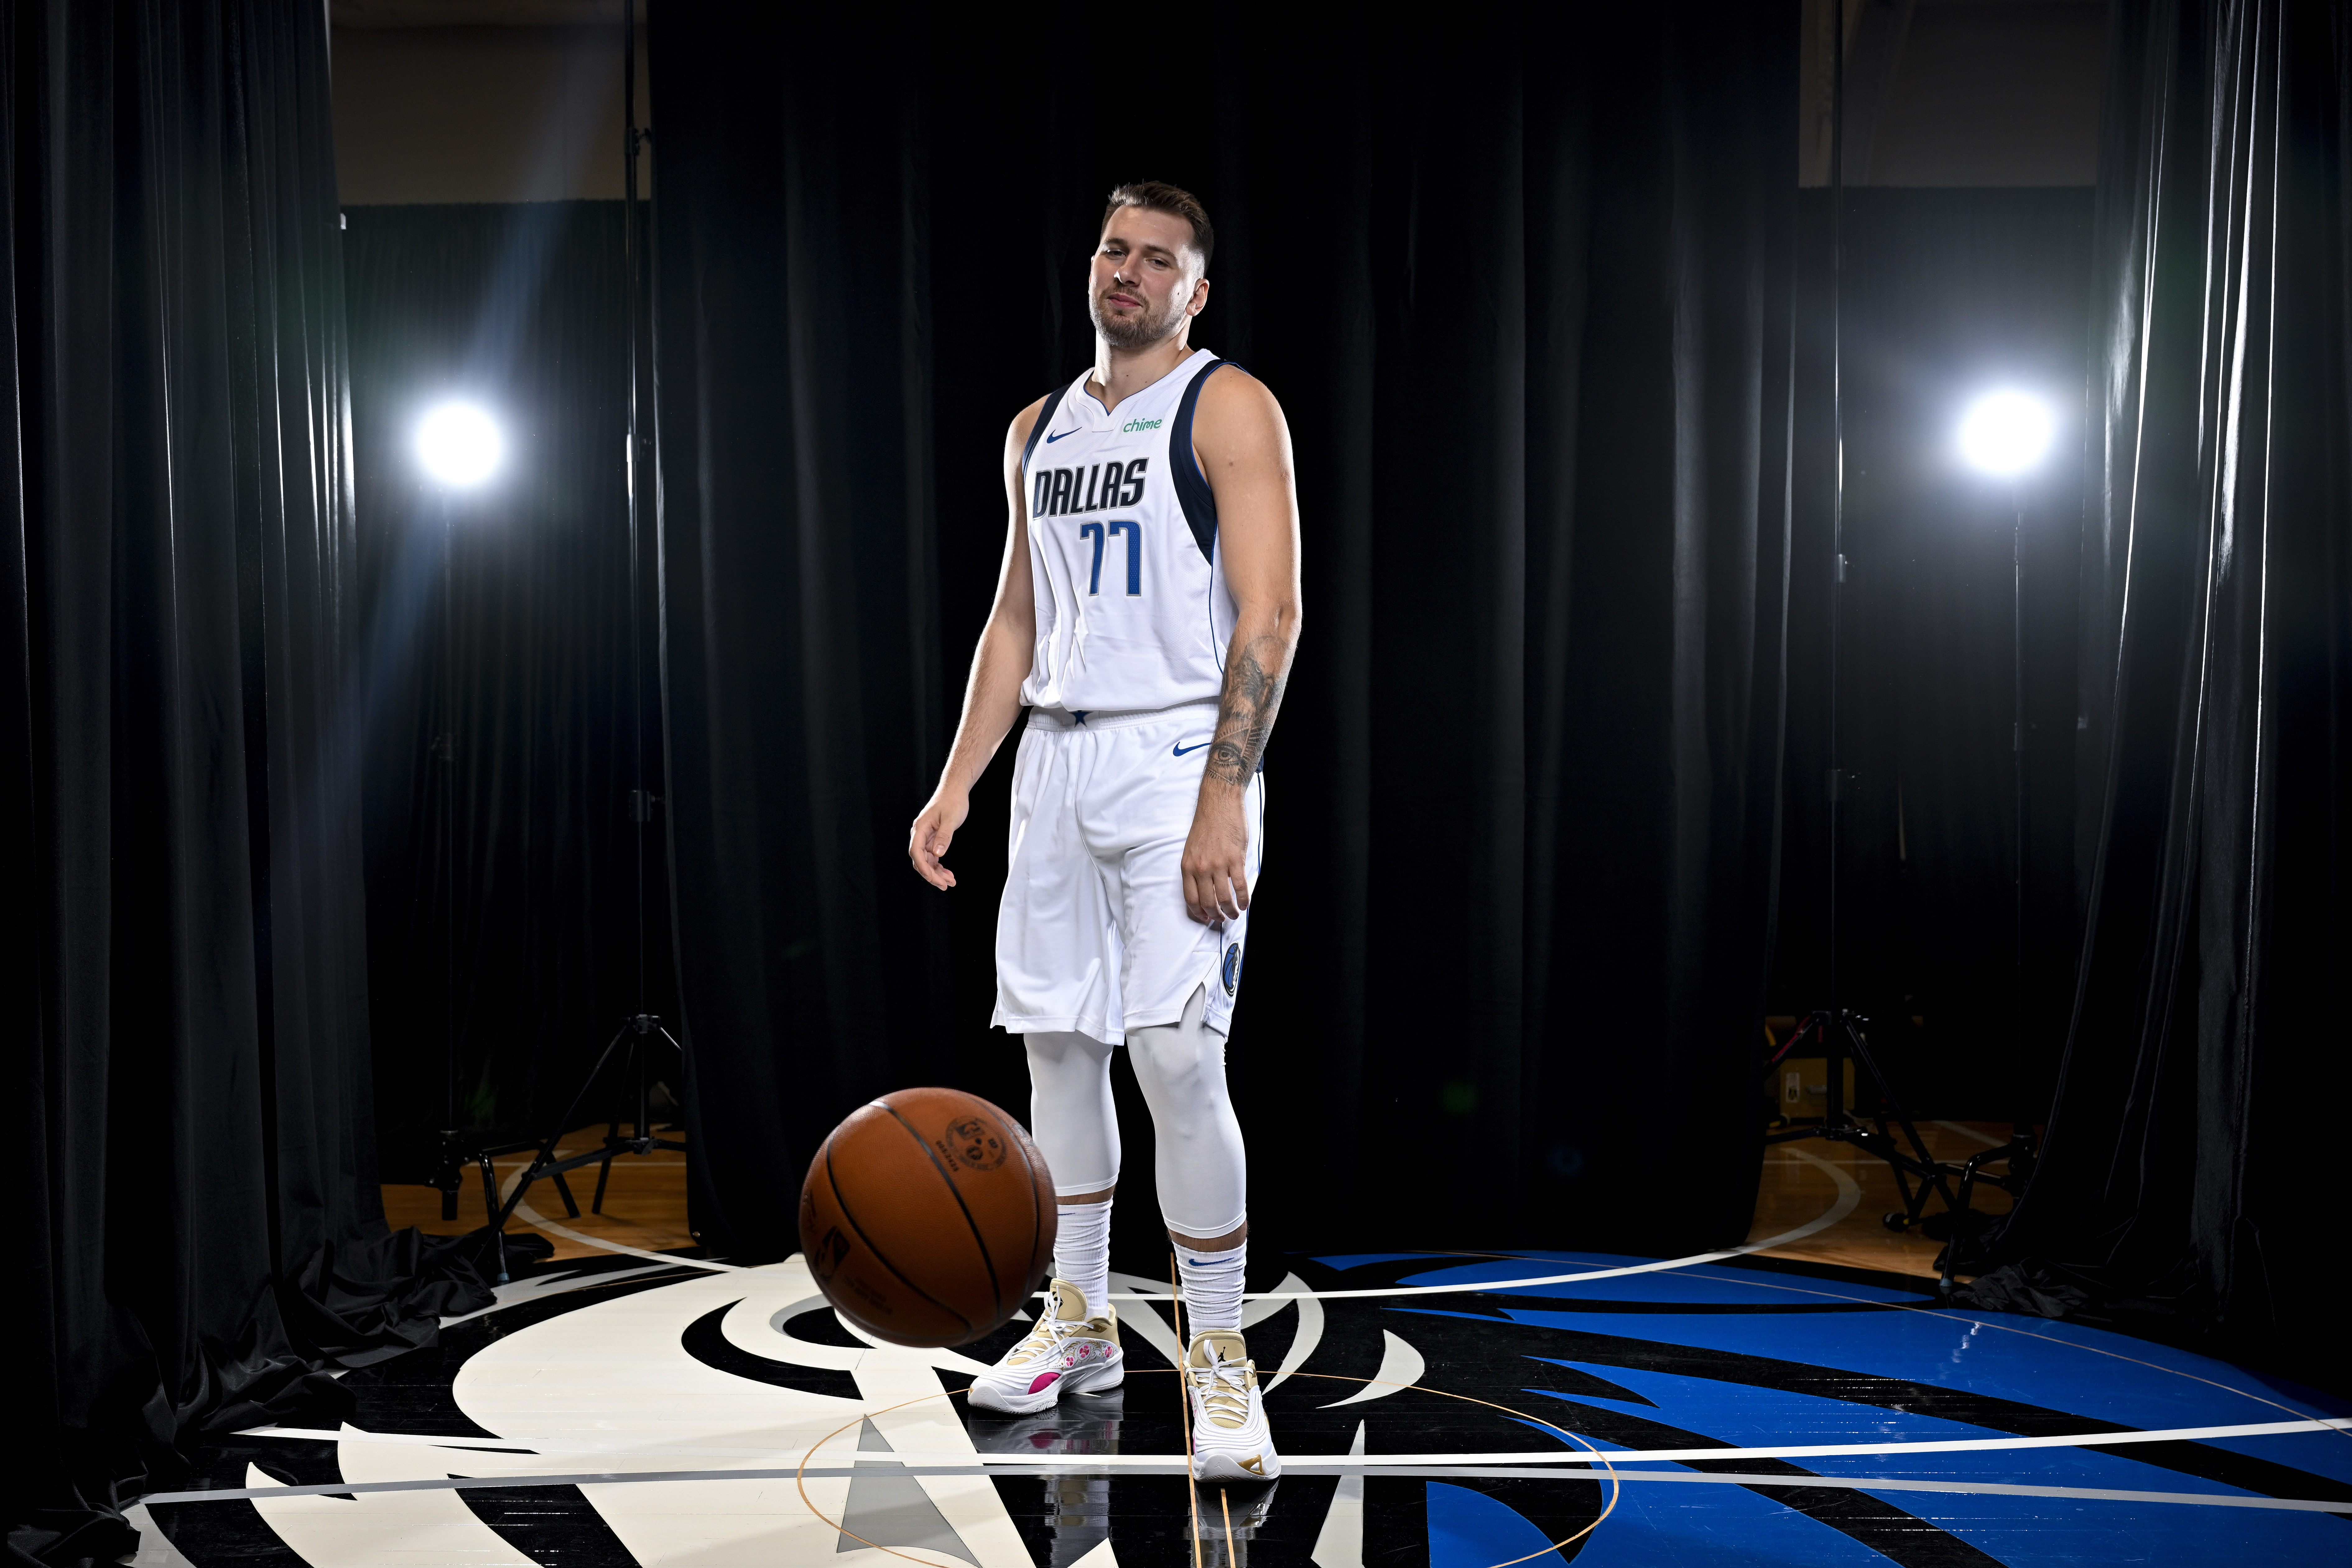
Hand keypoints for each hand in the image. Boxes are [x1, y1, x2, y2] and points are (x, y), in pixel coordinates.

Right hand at [908, 787, 969, 889]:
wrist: (954, 790)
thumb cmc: (952, 801)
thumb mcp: (951, 819)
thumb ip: (944, 836)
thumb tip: (938, 854)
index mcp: (921, 828)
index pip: (916, 852)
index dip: (924, 868)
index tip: (935, 879)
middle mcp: (920, 833)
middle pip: (920, 859)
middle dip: (932, 874)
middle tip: (946, 885)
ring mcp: (926, 837)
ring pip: (927, 860)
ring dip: (937, 872)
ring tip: (950, 881)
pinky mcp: (932, 838)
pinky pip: (932, 856)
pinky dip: (939, 865)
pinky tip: (947, 873)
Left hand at [1181, 790, 1249, 923]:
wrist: (1219, 804)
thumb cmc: (1206, 825)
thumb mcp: (1191, 850)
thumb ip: (1195, 870)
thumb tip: (1204, 891)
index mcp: (1187, 866)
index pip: (1190, 899)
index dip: (1199, 913)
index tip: (1205, 918)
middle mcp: (1201, 868)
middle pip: (1208, 902)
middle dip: (1216, 916)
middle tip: (1222, 919)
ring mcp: (1219, 864)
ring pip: (1224, 898)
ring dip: (1231, 911)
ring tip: (1235, 914)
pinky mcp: (1235, 859)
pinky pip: (1240, 886)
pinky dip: (1244, 899)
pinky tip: (1245, 903)